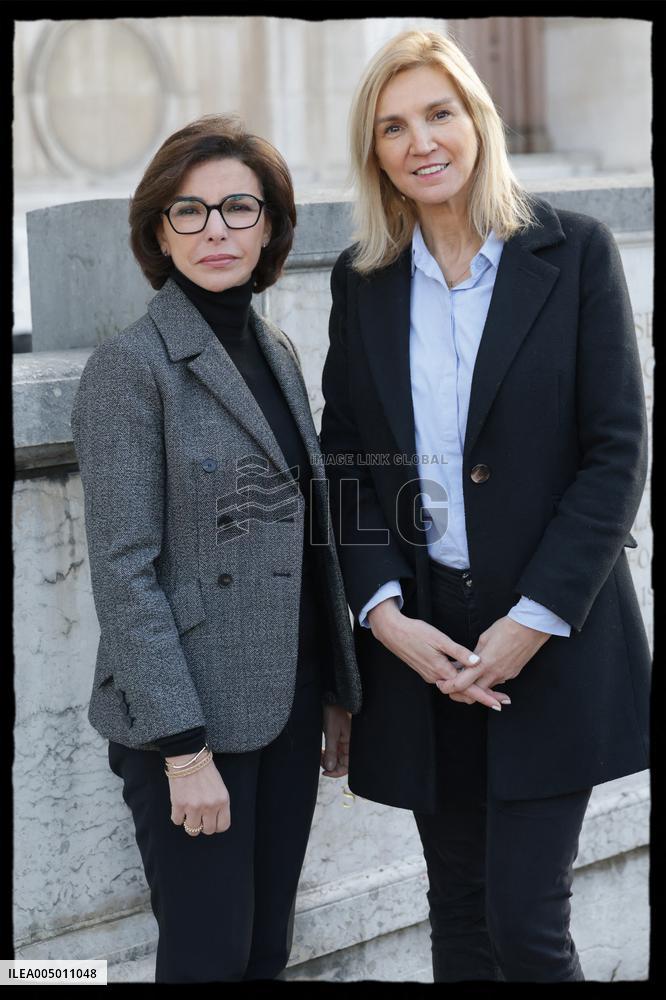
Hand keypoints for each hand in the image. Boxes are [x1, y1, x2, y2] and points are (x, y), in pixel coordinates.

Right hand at [166, 753, 230, 834]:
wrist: (189, 757)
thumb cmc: (205, 770)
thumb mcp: (219, 787)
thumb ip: (218, 804)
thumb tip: (213, 821)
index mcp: (223, 800)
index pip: (223, 826)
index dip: (216, 825)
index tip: (210, 820)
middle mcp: (210, 806)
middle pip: (208, 830)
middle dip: (203, 826)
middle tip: (199, 816)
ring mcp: (194, 807)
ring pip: (192, 830)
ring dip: (190, 823)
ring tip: (188, 812)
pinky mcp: (179, 805)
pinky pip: (177, 821)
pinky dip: (177, 816)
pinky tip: (179, 806)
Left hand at [321, 704, 350, 776]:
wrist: (333, 699)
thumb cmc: (334, 713)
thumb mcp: (331, 733)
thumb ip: (331, 751)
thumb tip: (330, 768)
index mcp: (351, 744)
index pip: (347, 766)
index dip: (336, 772)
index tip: (324, 772)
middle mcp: (349, 745)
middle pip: (341, 764)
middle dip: (330, 765)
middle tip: (320, 759)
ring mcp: (344, 742)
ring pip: (337, 758)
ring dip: (327, 759)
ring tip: (319, 753)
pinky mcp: (339, 738)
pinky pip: (335, 751)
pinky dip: (327, 753)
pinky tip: (322, 750)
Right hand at [367, 598, 506, 710]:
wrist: (393, 632)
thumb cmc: (416, 633)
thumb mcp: (440, 639)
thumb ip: (459, 652)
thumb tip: (477, 662)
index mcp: (441, 670)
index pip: (468, 688)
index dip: (485, 696)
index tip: (498, 703)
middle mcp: (436, 677)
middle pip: (463, 692)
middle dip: (483, 696)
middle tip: (501, 698)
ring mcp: (431, 675)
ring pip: (455, 687)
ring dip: (472, 689)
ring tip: (490, 689)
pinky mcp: (428, 670)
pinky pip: (448, 681)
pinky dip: (460, 682)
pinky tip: (468, 675)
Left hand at [436, 616, 550, 699]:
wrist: (531, 628)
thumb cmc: (507, 628)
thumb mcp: (484, 638)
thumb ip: (474, 653)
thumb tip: (466, 662)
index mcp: (483, 664)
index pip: (461, 684)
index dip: (449, 687)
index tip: (442, 684)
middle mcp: (494, 674)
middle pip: (473, 694)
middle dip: (461, 693)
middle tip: (452, 687)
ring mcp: (505, 675)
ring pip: (486, 689)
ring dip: (476, 686)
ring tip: (467, 677)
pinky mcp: (513, 674)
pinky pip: (497, 682)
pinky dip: (488, 681)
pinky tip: (484, 672)